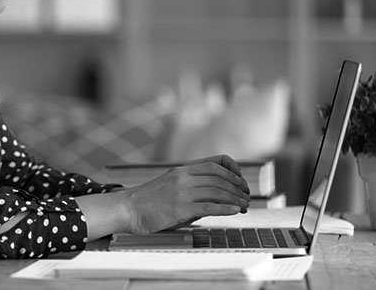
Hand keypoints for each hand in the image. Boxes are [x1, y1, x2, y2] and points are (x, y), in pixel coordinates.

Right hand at [123, 154, 250, 232]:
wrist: (128, 209)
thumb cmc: (149, 201)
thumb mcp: (170, 185)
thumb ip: (192, 187)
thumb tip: (217, 198)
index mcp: (181, 169)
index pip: (215, 163)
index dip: (233, 171)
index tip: (241, 181)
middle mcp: (183, 177)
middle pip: (220, 178)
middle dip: (238, 187)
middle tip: (247, 197)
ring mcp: (182, 192)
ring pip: (218, 191)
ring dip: (235, 199)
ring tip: (244, 206)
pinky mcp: (180, 208)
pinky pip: (209, 206)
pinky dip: (226, 208)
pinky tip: (235, 212)